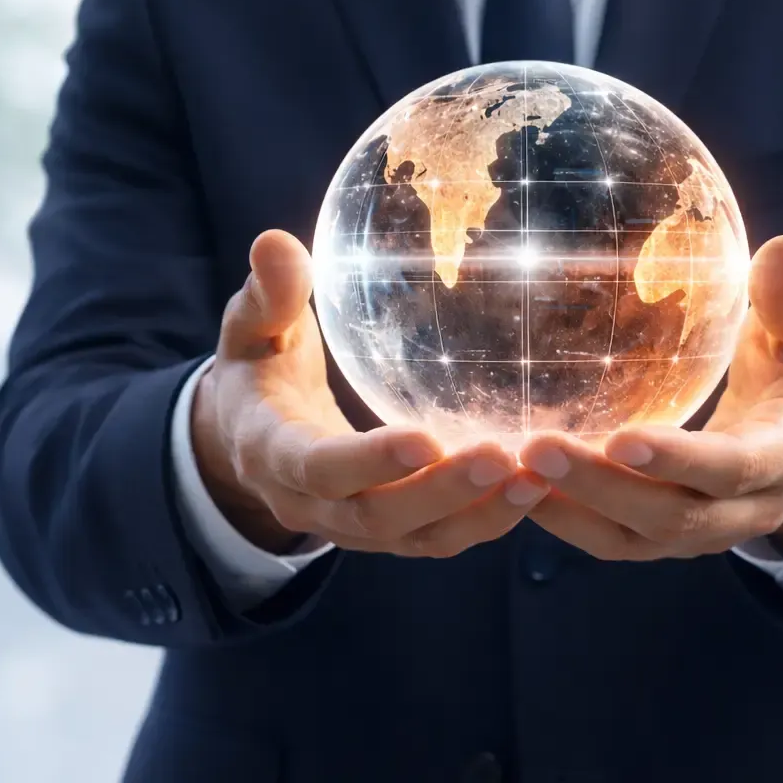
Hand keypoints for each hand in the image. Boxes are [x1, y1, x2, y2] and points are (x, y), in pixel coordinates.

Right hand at [191, 230, 548, 556]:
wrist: (247, 442)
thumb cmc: (258, 368)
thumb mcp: (249, 329)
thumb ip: (266, 295)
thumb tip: (275, 243)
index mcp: (273, 453)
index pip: (320, 467)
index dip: (370, 460)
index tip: (425, 439)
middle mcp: (312, 504)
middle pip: (379, 515)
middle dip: (440, 493)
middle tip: (500, 458)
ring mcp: (353, 527)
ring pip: (418, 539)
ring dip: (478, 515)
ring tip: (534, 479)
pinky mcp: (390, 533)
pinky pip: (440, 537)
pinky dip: (486, 519)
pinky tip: (535, 486)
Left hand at [521, 235, 782, 560]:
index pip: (733, 469)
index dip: (681, 462)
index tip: (621, 439)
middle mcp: (747, 509)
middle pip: (671, 515)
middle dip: (602, 488)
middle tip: (536, 448)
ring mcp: (705, 533)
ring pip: (633, 539)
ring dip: (571, 509)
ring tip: (512, 469)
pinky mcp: (668, 539)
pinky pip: (613, 541)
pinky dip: (565, 519)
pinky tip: (516, 482)